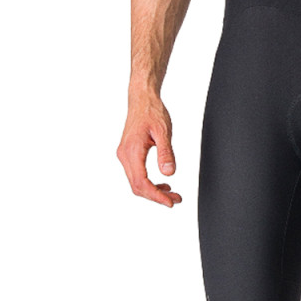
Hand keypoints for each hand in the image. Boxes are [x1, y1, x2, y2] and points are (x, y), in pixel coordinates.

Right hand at [117, 93, 181, 207]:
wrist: (142, 99)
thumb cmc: (152, 111)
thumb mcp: (164, 131)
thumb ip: (166, 153)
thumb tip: (169, 173)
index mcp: (132, 151)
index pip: (141, 182)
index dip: (156, 196)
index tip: (170, 202)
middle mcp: (124, 155)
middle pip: (137, 186)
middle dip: (156, 196)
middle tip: (176, 199)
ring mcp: (124, 155)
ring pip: (136, 182)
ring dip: (153, 191)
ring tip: (172, 194)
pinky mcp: (128, 154)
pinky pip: (136, 174)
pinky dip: (149, 183)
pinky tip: (163, 183)